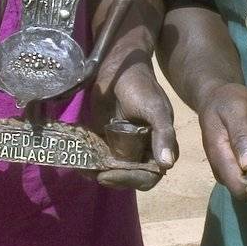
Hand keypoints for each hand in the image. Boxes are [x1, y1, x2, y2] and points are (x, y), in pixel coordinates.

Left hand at [93, 57, 178, 178]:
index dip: (131, 179)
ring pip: (113, 170)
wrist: (118, 66)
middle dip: (112, 178)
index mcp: (159, 145)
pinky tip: (78, 161)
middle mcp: (143, 149)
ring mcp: (124, 145)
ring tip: (83, 168)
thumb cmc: (140, 86)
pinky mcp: (106, 138)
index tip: (109, 175)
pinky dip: (89, 162)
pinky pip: (99, 157)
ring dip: (98, 172)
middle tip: (95, 173)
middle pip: (129, 176)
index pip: (149, 175)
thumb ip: (163, 135)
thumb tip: (167, 164)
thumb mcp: (154, 109)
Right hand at [198, 82, 246, 197]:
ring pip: (241, 185)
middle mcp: (218, 165)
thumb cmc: (227, 100)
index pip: (235, 184)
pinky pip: (243, 177)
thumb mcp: (236, 110)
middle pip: (239, 189)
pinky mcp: (229, 164)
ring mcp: (222, 166)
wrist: (215, 96)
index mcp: (218, 152)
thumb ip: (241, 135)